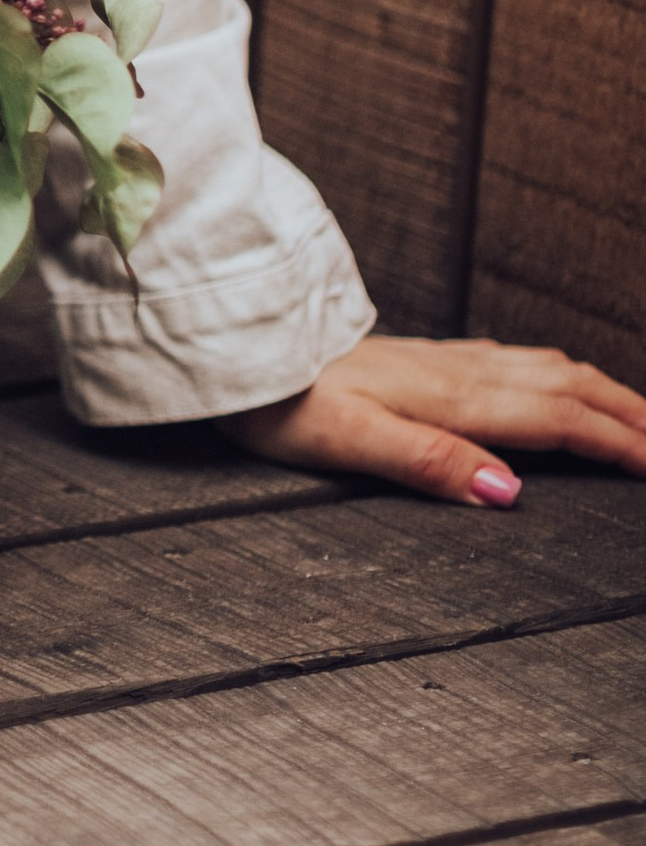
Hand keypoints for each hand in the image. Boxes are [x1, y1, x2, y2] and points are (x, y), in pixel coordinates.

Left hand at [234, 333, 645, 506]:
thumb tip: (508, 495)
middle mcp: (458, 372)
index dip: (621, 444)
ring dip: (603, 391)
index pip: (560, 421)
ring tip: (639, 416)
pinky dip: (560, 376)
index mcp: (453, 398)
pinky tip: (554, 379)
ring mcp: (444, 360)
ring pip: (548, 369)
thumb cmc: (282, 401)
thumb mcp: (350, 443)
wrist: (240, 350)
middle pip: (570, 388)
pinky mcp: (425, 358)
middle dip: (632, 414)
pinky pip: (515, 362)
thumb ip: (431, 465)